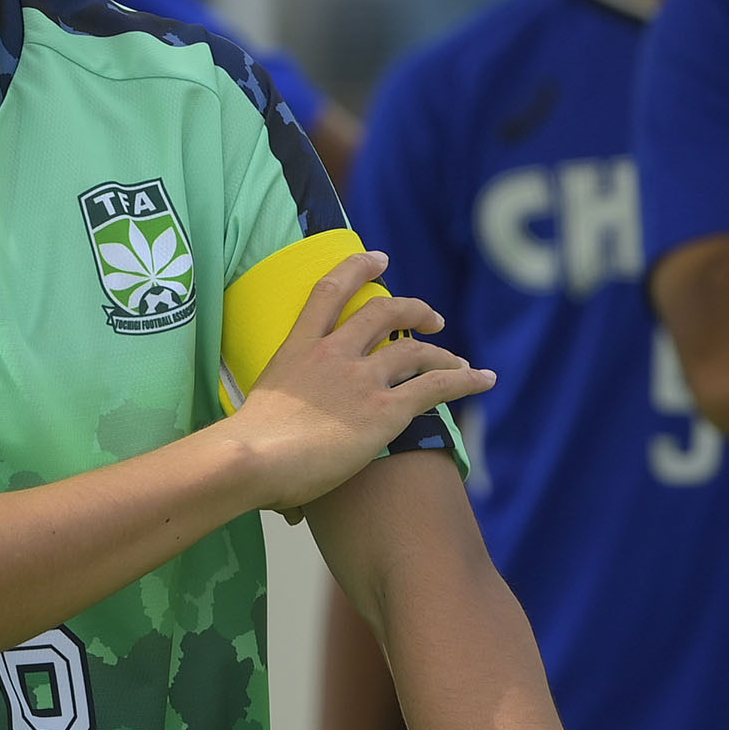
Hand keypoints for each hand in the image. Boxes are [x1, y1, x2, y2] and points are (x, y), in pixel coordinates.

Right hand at [235, 251, 491, 512]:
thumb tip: (278, 470)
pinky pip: (437, 386)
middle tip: (430, 318)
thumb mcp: (256, 416)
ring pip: (415, 350)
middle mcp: (333, 354)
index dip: (356, 269)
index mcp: (297, 349)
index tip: (378, 259)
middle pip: (382, 312)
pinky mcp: (385, 410)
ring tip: (458, 361)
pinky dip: (465, 379)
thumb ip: (277, 423)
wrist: (254, 458)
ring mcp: (361, 379)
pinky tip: (484, 379)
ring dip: (442, 352)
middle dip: (411, 309)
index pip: (328, 293)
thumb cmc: (244, 449)